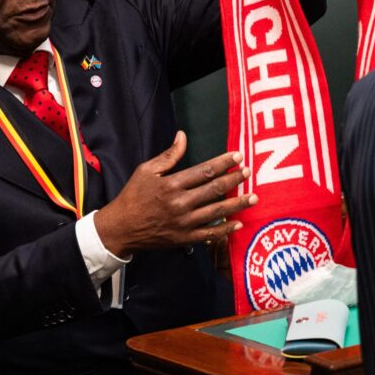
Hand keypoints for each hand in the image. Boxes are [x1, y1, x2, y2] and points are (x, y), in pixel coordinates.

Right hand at [94, 131, 256, 257]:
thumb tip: (183, 136)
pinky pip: (209, 234)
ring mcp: (183, 223)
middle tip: (248, 172)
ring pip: (216, 211)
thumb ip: (168, 155)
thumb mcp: (146, 170)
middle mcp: (179, 204)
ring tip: (253, 197)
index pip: (204, 171)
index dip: (223, 163)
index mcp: (171, 185)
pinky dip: (225, 229)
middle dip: (234, 180)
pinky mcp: (184, 238)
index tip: (237, 156)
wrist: (121, 228)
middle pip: (214, 189)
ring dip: (237, 204)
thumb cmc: (133, 196)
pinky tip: (238, 223)